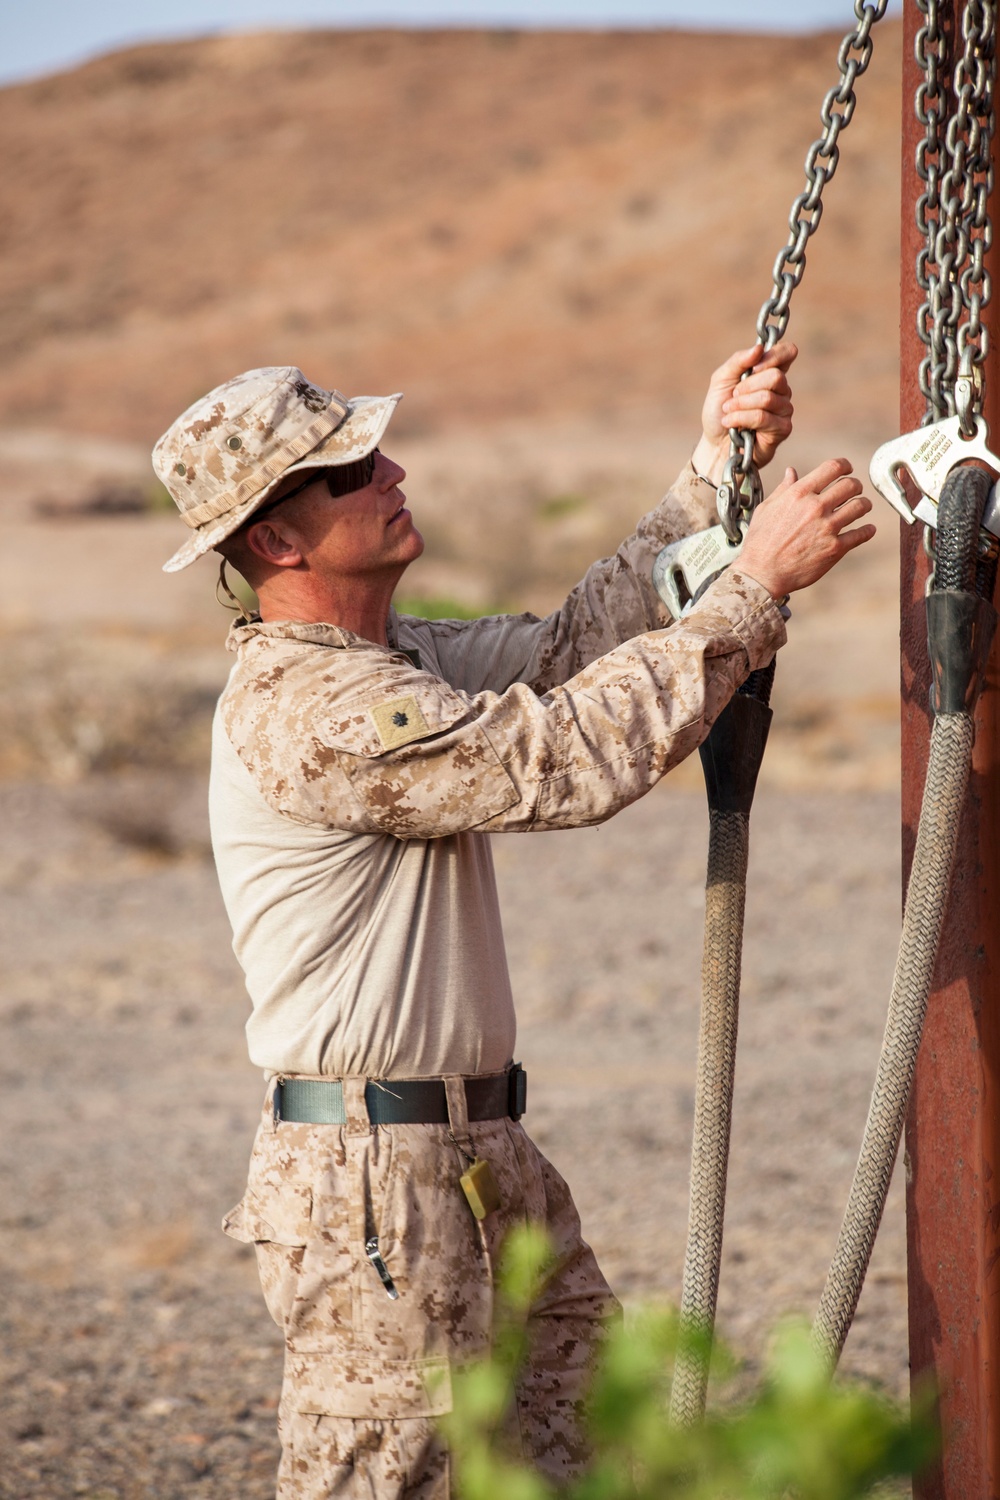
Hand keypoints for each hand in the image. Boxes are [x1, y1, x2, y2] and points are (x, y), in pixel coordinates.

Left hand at [692, 341, 796, 483]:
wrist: (714, 444)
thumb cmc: (718, 411)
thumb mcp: (721, 381)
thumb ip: (738, 361)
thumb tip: (758, 348)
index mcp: (769, 372)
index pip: (788, 352)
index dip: (773, 355)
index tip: (753, 367)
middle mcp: (782, 390)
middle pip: (775, 377)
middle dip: (746, 387)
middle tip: (732, 397)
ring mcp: (784, 410)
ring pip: (767, 398)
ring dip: (740, 405)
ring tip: (728, 412)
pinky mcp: (783, 429)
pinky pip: (763, 417)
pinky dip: (741, 419)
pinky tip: (732, 425)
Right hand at [737, 458, 875, 598]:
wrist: (761, 573)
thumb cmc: (760, 541)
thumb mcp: (766, 509)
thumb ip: (783, 489)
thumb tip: (791, 472)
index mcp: (799, 494)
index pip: (832, 468)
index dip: (844, 465)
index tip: (847, 469)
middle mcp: (815, 507)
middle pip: (850, 485)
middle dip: (856, 485)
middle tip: (855, 490)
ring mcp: (827, 528)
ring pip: (860, 506)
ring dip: (864, 505)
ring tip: (862, 507)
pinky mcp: (835, 548)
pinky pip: (861, 534)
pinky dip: (867, 530)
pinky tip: (867, 529)